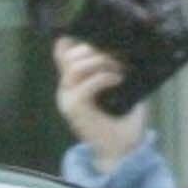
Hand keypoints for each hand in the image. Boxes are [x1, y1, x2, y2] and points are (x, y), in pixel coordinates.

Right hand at [54, 38, 145, 168]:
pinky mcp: (74, 109)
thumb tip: (117, 45)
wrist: (123, 149)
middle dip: (94, 50)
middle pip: (70, 56)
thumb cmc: (123, 119)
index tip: (99, 38)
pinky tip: (117, 79)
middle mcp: (67, 89)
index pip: (64, 54)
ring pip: (75, 67)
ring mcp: (67, 98)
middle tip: (117, 56)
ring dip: (100, 62)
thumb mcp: (120, 88)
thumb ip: (110, 68)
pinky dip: (103, 78)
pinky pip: (85, 85)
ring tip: (119, 68)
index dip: (77, 42)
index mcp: (74, 82)